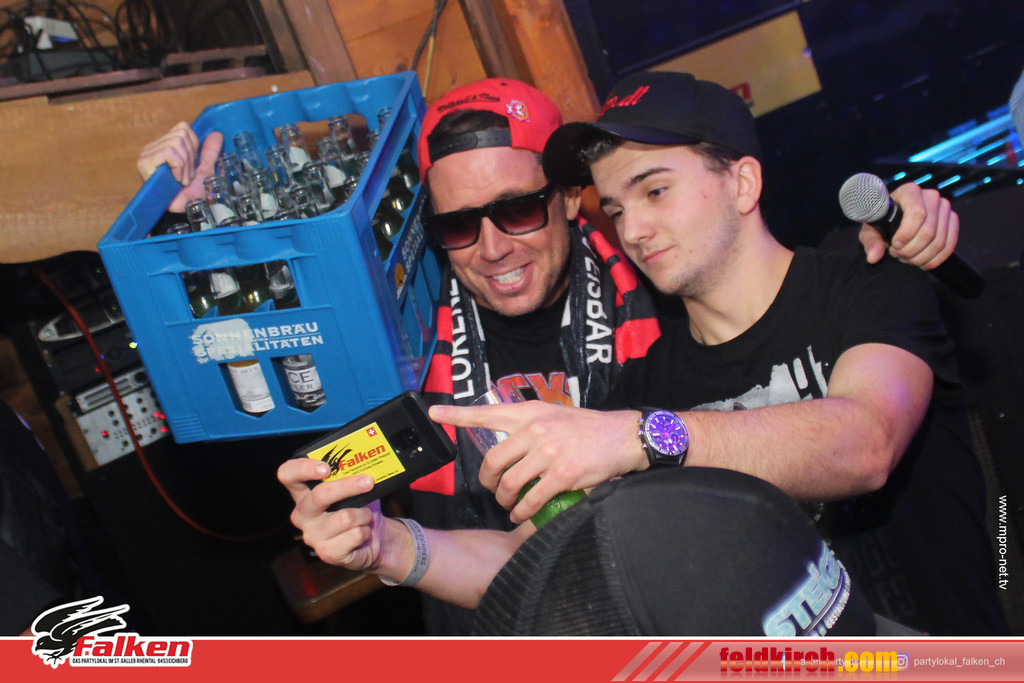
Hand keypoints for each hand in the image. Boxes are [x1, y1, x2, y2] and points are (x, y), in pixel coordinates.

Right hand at [136, 121, 223, 212]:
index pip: (183, 128)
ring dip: (186, 165)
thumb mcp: (205, 170)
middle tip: (188, 175)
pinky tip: (177, 180)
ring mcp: (147, 154)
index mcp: (166, 145)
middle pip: (181, 135)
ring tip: (183, 179)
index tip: (193, 166)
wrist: (185, 209)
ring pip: (176, 143)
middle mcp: (154, 147)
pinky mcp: (144, 163)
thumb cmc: (193, 194)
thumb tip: (217, 134)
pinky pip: (169, 152)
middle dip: (191, 158)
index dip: (194, 145)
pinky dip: (179, 166)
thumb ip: (210, 152)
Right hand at [276, 457, 384, 570]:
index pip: (288, 474)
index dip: (303, 468)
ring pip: (345, 517)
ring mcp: (312, 535)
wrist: (373, 539)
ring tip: (366, 517)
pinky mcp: (326, 553)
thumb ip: (352, 475)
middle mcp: (302, 514)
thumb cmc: (360, 507)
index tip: (326, 468)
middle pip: (319, 495)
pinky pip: (354, 535)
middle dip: (348, 486)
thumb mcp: (354, 487)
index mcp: (303, 493)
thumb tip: (364, 468)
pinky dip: (365, 531)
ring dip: (364, 515)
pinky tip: (363, 533)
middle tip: (368, 481)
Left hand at [429, 402, 642, 522]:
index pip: (487, 412)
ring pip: (509, 483)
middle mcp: (536, 429)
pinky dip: (522, 512)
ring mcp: (549, 452)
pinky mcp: (562, 474)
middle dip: (487, 480)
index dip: (458, 414)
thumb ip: (530, 427)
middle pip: (493, 460)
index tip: (435, 414)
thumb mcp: (555, 416)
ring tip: (508, 504)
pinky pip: (531, 499)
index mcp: (531, 413)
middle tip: (492, 489)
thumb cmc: (588, 429)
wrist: (623, 436)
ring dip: (504, 500)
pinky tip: (522, 515)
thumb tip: (509, 449)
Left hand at [859, 182, 957, 269]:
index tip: (894, 245)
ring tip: (907, 258)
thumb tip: (874, 257)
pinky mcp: (952, 220)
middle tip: (898, 255)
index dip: (907, 234)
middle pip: (929, 231)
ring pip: (939, 241)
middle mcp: (930, 196)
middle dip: (911, 250)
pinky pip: (949, 245)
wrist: (896, 220)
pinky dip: (935, 259)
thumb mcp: (871, 230)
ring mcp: (944, 208)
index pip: (917, 213)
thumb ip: (871, 242)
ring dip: (921, 257)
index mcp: (909, 192)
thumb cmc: (882, 223)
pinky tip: (922, 263)